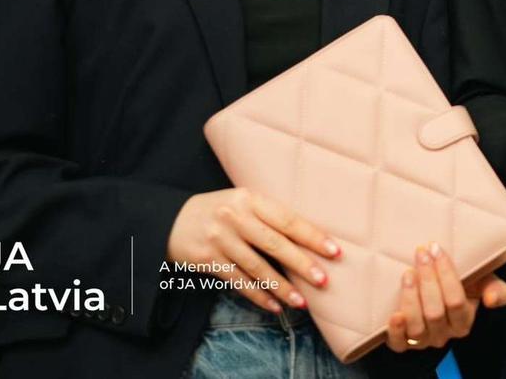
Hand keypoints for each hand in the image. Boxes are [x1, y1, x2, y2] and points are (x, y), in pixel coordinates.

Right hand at [167, 188, 339, 312]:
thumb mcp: (243, 202)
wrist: (171, 220)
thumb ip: (269, 215)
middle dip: (301, 264)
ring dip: (281, 287)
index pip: (287, 219)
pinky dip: (257, 296)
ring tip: (302, 302)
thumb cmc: (220, 211)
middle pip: (274, 244)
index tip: (334, 250)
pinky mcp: (208, 260)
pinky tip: (274, 306)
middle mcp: (234, 217)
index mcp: (249, 198)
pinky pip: (238, 282)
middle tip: (323, 280)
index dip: (312, 236)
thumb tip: (310, 238)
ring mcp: (220, 239)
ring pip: (257, 268)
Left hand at [385, 243, 505, 352]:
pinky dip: (396, 331)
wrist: (437, 293)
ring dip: (411, 299)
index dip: (446, 275)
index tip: (436, 249)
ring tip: (407, 274)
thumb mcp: (484, 284)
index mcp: (464, 321)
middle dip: (427, 280)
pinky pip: (399, 343)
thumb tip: (491, 300)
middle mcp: (444, 334)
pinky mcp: (404, 343)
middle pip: (435, 312)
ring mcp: (423, 341)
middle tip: (420, 254)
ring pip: (417, 326)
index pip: (456, 301)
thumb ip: (497, 290)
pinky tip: (394, 315)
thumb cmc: (463, 285)